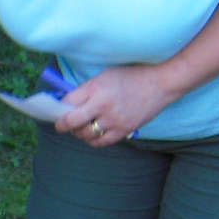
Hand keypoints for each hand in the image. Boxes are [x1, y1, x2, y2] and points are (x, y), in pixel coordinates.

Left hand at [55, 64, 177, 147]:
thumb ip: (86, 90)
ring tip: (80, 128)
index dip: (59, 110)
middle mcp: (103, 105)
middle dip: (63, 125)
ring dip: (79, 133)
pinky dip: (93, 140)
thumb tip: (66, 104)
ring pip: (85, 134)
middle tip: (63, 124)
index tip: (57, 113)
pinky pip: (100, 142)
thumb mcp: (104, 76)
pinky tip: (93, 134)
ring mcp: (114, 119)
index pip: (67, 104)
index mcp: (96, 88)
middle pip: (72, 123)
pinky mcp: (124, 130)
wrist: (161, 83)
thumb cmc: (130, 77)